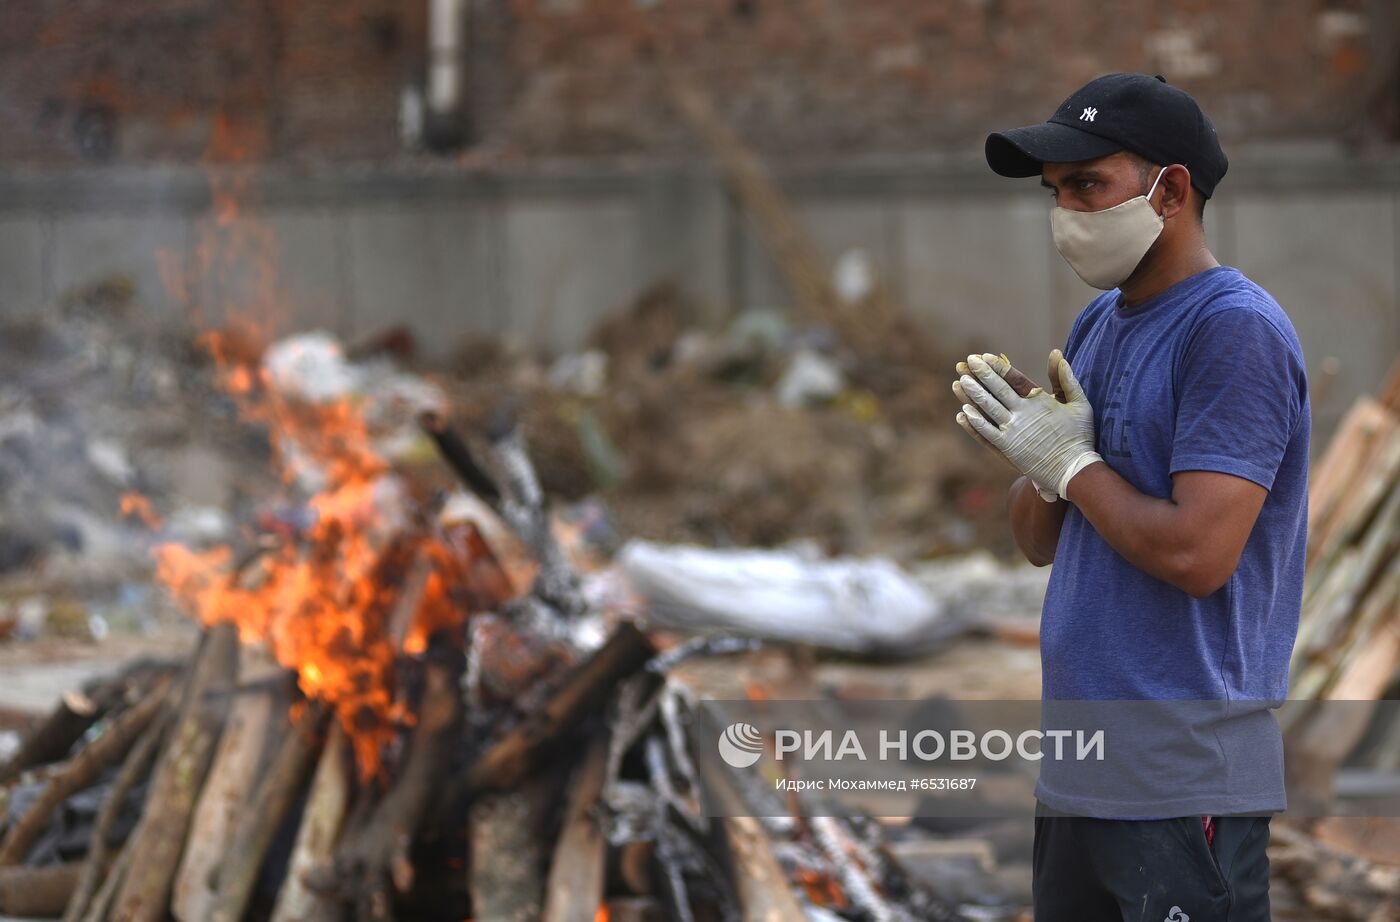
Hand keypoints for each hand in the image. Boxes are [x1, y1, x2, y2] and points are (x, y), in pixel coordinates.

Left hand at [957, 349, 1100, 499]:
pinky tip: (963, 411)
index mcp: (1039, 401)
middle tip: (969, 361)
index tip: (985, 356)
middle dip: (982, 374)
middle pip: (997, 390)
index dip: (999, 367)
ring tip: (960, 380)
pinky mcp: (1007, 448)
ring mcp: (1013, 431)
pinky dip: (974, 422)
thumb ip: (1066, 379)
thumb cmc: (1079, 436)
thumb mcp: (1079, 404)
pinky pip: (986, 432)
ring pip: (988, 408)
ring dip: (973, 394)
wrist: (1073, 471)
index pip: (1014, 379)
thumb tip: (1057, 353)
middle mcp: (1023, 414)